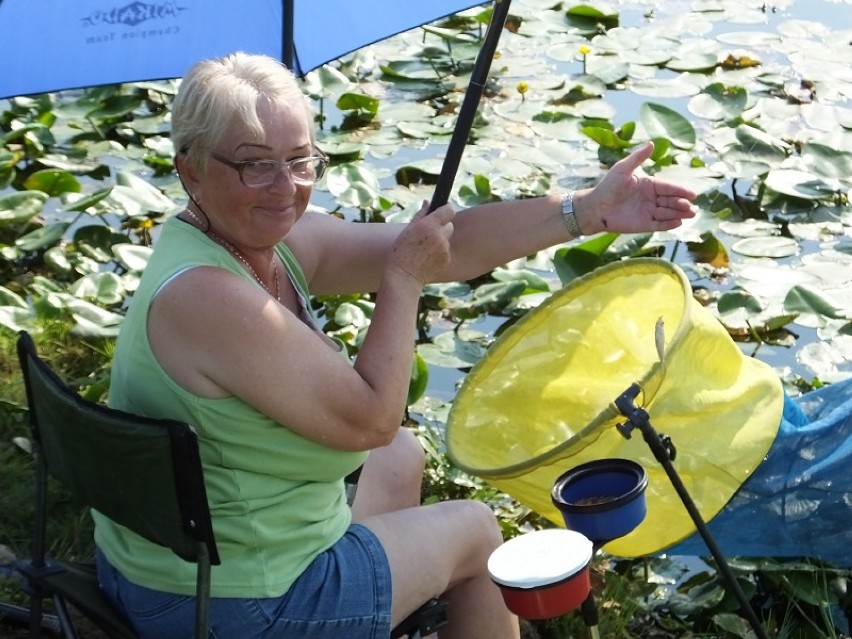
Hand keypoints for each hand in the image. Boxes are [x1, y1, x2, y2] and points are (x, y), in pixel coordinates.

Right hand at [387, 200, 454, 285]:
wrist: (403, 277)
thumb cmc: (400, 252)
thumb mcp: (408, 230)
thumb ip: (421, 215)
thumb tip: (428, 202)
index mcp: (429, 225)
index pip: (449, 210)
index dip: (446, 211)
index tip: (442, 213)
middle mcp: (440, 236)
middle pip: (450, 225)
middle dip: (442, 227)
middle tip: (428, 235)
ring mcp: (445, 249)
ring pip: (447, 240)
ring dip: (440, 241)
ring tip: (424, 250)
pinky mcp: (447, 260)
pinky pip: (446, 252)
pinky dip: (439, 254)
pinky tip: (427, 259)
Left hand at [577, 142, 696, 234]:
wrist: (595, 207)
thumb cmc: (608, 186)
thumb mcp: (623, 169)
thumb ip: (638, 158)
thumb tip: (652, 143)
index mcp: (649, 185)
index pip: (668, 187)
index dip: (680, 191)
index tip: (692, 194)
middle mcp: (651, 198)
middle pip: (671, 201)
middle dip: (682, 204)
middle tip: (690, 206)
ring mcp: (648, 212)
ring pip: (667, 213)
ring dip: (679, 214)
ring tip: (690, 214)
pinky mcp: (644, 225)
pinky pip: (659, 225)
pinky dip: (668, 224)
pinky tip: (678, 223)